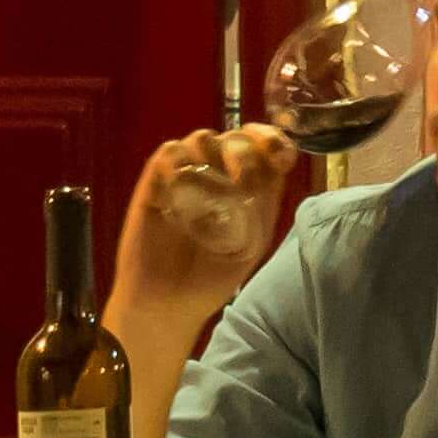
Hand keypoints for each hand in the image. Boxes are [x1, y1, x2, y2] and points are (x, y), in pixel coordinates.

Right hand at [123, 122, 308, 310]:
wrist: (169, 300)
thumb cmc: (213, 275)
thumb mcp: (251, 240)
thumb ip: (265, 201)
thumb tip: (273, 165)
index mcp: (248, 185)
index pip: (264, 145)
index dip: (274, 142)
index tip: (281, 158)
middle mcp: (218, 173)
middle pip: (236, 137)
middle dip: (245, 155)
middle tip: (243, 186)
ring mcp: (187, 174)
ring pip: (203, 138)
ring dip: (213, 159)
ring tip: (212, 197)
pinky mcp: (156, 180)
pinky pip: (170, 152)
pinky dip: (180, 164)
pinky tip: (182, 190)